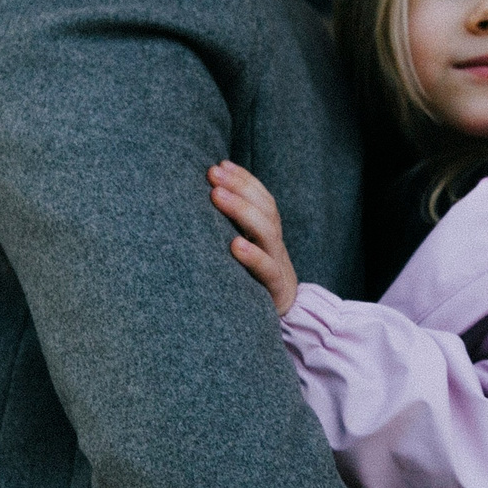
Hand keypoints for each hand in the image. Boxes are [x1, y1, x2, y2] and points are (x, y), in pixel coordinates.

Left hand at [209, 161, 298, 314]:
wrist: (285, 322)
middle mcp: (274, 246)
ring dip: (241, 211)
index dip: (244, 180)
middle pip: (265, 209)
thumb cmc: (252, 285)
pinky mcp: (275, 291)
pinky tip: (234, 244)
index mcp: (268, 235)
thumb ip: (232, 231)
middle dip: (239, 187)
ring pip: (267, 233)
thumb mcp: (245, 254)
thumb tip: (202, 202)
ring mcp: (277, 266)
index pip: (262, 199)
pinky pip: (267, 271)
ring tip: (217, 195)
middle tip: (212, 172)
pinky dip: (253, 257)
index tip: (220, 164)